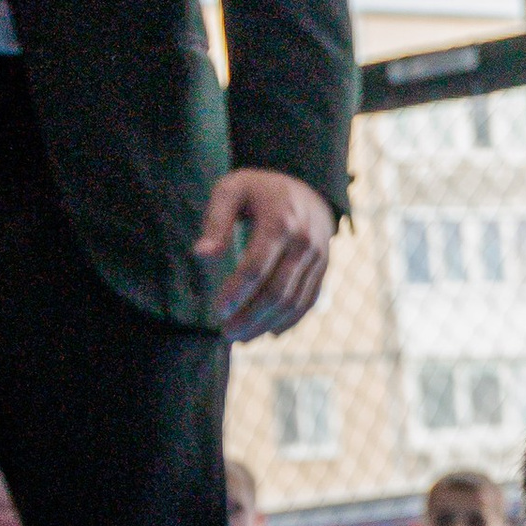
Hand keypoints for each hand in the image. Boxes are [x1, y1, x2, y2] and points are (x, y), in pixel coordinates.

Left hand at [198, 168, 334, 339]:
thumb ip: (215, 221)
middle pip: (277, 291)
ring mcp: (318, 258)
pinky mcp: (323, 270)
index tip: (218, 310)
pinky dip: (289, 322)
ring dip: (267, 324)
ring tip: (242, 336)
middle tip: (226, 333)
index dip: (236, 293)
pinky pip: (308, 302)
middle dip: (251, 317)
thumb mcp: (232, 190)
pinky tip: (268, 332)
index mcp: (280, 221)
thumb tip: (201, 255)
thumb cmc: (260, 190)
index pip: (256, 267)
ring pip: (294, 302)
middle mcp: (304, 242)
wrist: (307, 188)